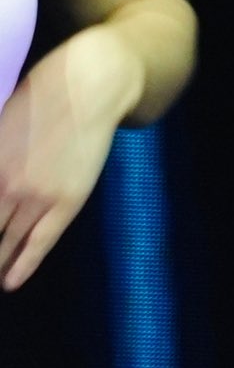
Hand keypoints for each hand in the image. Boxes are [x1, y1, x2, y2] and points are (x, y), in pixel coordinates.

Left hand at [0, 27, 141, 290]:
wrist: (90, 85)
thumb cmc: (44, 92)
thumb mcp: (2, 122)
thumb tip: (1, 174)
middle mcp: (5, 184)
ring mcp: (36, 195)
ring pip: (6, 242)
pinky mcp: (65, 200)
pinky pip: (40, 242)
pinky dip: (24, 264)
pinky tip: (11, 282)